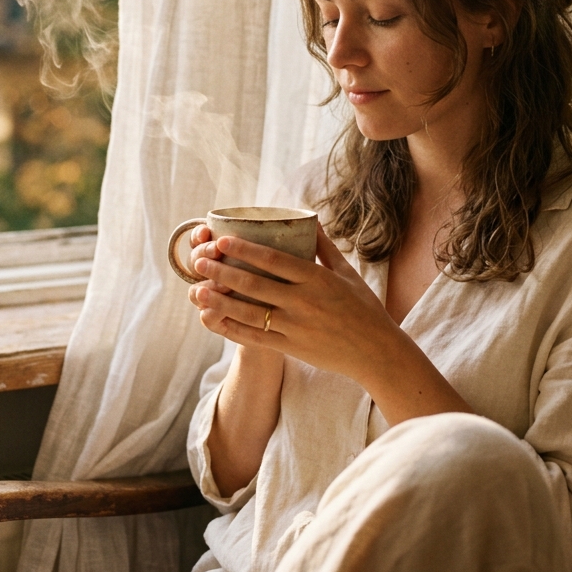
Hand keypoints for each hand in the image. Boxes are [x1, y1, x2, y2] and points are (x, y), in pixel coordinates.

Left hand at [189, 222, 401, 385]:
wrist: (375, 352)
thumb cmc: (363, 308)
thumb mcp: (347, 273)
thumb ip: (324, 248)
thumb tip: (310, 220)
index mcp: (317, 280)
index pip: (274, 261)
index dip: (245, 250)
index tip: (223, 241)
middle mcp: (303, 302)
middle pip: (254, 284)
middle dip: (222, 272)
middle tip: (199, 261)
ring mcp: (295, 327)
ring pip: (248, 312)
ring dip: (219, 300)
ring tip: (196, 289)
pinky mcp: (290, 347)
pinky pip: (253, 337)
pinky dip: (230, 328)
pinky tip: (211, 318)